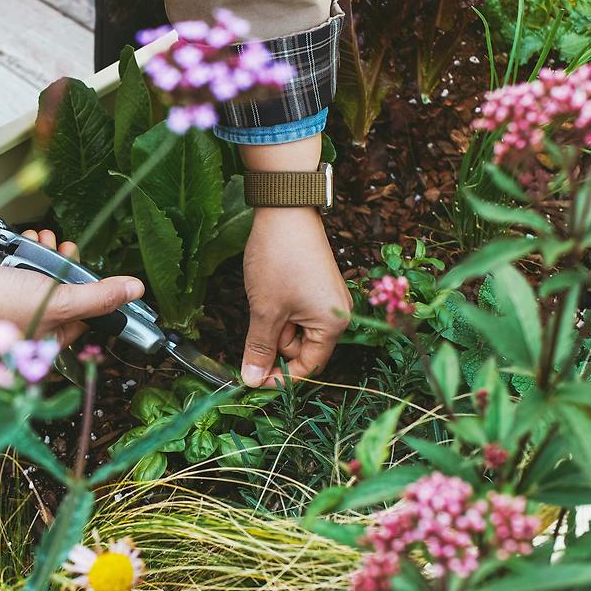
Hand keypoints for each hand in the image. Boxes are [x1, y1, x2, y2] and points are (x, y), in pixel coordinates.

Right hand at [0, 230, 144, 347]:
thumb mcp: (60, 300)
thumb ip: (99, 297)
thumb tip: (134, 291)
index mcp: (45, 341)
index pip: (83, 322)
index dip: (92, 300)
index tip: (98, 280)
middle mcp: (31, 324)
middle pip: (65, 294)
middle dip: (69, 268)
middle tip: (70, 253)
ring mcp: (16, 301)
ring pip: (45, 274)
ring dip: (49, 252)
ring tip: (47, 243)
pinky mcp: (3, 280)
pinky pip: (26, 263)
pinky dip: (29, 249)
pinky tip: (29, 242)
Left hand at [240, 207, 350, 386]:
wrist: (286, 211)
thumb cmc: (279, 261)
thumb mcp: (266, 310)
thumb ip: (260, 348)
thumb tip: (251, 380)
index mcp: (333, 326)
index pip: (308, 368)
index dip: (280, 378)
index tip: (252, 379)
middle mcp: (338, 315)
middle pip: (301, 350)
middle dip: (275, 341)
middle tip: (262, 315)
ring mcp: (328, 300)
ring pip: (294, 330)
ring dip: (275, 322)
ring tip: (266, 295)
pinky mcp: (317, 287)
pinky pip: (296, 311)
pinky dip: (279, 308)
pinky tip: (270, 289)